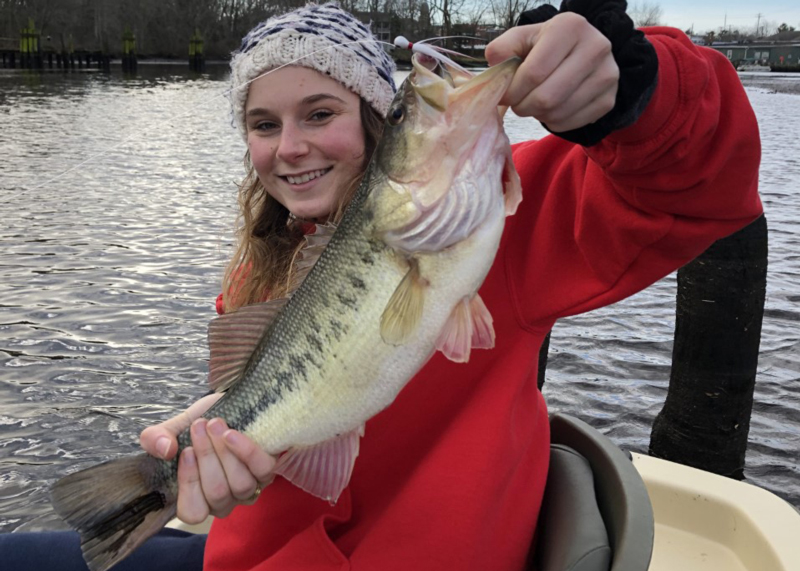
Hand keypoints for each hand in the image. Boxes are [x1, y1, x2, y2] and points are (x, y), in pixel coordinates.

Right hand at [140, 393, 276, 522]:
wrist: (232, 405)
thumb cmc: (201, 423)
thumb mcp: (175, 428)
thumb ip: (156, 438)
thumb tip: (164, 449)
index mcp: (198, 497)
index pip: (193, 512)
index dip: (189, 485)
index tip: (186, 451)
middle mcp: (224, 500)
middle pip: (217, 494)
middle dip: (207, 457)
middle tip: (199, 426)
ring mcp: (248, 488)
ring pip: (240, 484)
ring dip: (225, 452)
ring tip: (215, 424)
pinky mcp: (267, 471)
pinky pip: (261, 469)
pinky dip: (246, 451)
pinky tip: (232, 434)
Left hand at [486, 13, 618, 132]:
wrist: (581, 53)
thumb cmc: (545, 47)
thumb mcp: (522, 39)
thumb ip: (502, 51)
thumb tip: (497, 76)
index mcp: (570, 27)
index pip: (533, 73)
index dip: (513, 91)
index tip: (505, 94)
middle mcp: (596, 47)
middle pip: (546, 98)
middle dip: (523, 106)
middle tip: (518, 103)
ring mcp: (607, 75)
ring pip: (558, 113)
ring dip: (538, 115)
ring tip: (535, 103)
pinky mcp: (610, 99)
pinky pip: (571, 124)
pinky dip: (553, 122)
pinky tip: (551, 109)